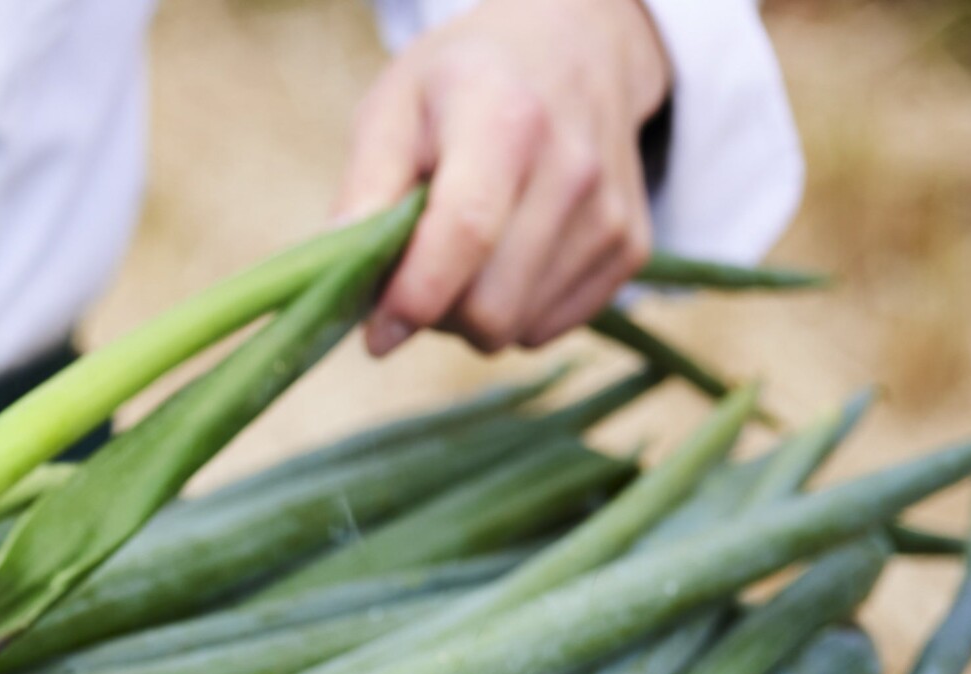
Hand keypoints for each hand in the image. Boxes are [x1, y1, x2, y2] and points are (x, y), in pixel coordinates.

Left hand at [337, 0, 669, 356]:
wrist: (575, 46)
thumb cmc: (464, 81)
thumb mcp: (393, 108)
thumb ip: (364, 191)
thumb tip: (340, 276)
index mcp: (505, 119)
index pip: (466, 231)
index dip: (413, 298)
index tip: (376, 330)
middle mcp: (572, 167)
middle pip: (491, 305)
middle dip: (435, 313)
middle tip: (414, 270)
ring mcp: (610, 211)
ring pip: (516, 328)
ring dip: (470, 316)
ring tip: (461, 255)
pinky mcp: (631, 247)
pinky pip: (548, 329)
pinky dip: (513, 314)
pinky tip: (504, 261)